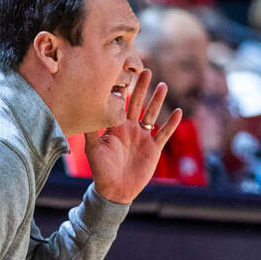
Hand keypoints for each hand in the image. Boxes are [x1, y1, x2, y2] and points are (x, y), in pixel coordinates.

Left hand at [85, 68, 182, 204]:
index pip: (120, 103)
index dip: (123, 88)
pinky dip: (171, 124)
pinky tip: (178, 112)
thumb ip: (91, 130)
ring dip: (157, 101)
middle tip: (145, 69)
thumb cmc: (100, 170)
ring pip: (152, 114)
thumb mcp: (92, 149)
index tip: (124, 71)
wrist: (114, 190)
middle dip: (141, 87)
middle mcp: (130, 128)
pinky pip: (164, 133)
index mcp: (115, 126)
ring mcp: (143, 137)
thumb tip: (83, 111)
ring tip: (162, 85)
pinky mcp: (153, 148)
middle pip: (137, 103)